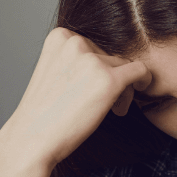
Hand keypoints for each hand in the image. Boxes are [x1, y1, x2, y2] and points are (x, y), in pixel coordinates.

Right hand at [0, 28, 150, 176]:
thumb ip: (77, 59)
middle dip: (110, 78)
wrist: (32, 141)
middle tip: (100, 105)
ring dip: (122, 88)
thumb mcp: (55, 72)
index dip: (97, 70)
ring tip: (109, 110)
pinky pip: (141, 71)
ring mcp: (92, 60)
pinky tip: (137, 94)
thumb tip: (112, 59)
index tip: (89, 90)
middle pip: (111, 56)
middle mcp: (75, 42)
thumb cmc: (43, 114)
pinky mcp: (109, 79)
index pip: (94, 47)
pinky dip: (144, 81)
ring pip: (125, 66)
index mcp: (59, 36)